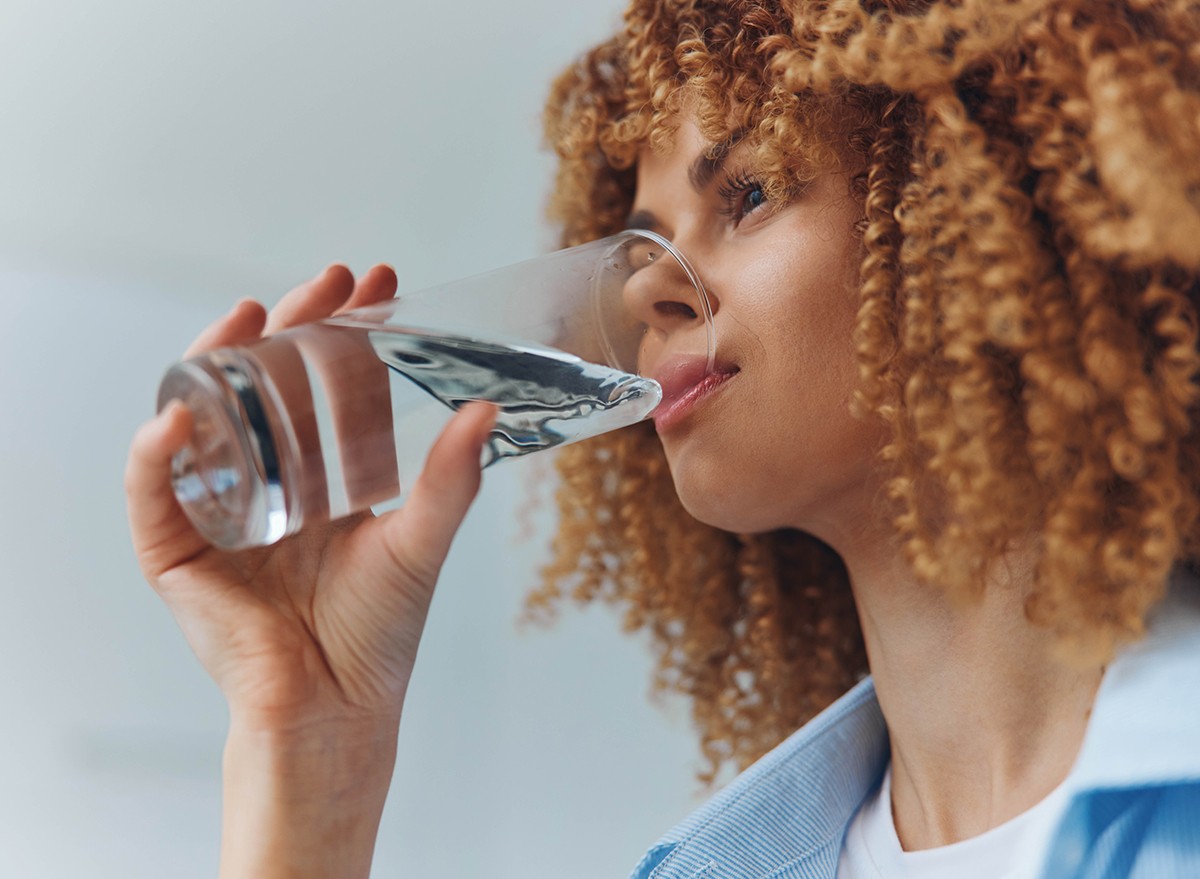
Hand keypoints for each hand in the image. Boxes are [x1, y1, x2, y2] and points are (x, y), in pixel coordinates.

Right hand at [125, 264, 496, 736]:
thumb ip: (449, 481)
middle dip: (293, 326)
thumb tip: (486, 409)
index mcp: (324, 475)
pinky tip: (179, 413)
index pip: (330, 384)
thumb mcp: (418, 542)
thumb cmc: (377, 632)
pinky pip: (152, 492)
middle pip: (268, 384)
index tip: (379, 283)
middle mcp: (269, 480)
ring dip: (217, 361)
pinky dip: (154, 453)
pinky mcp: (175, 549)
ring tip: (249, 316)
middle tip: (329, 280)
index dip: (349, 332)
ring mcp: (218, 508)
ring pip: (205, 417)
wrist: (334, 706)